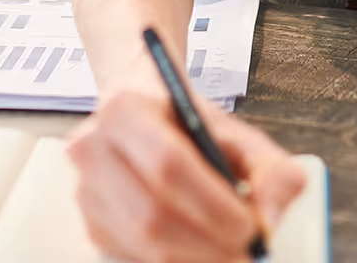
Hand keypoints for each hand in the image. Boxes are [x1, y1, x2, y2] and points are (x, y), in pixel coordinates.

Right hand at [66, 89, 304, 262]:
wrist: (147, 113)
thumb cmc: (191, 124)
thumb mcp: (238, 132)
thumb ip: (270, 169)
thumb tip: (268, 219)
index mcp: (123, 109)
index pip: (168, 164)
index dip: (212, 203)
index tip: (250, 226)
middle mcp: (91, 149)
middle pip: (151, 214)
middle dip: (207, 244)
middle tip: (247, 253)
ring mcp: (86, 191)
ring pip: (142, 246)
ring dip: (194, 260)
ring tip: (231, 254)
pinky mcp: (91, 226)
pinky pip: (133, 259)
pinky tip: (201, 252)